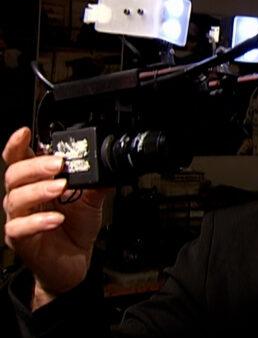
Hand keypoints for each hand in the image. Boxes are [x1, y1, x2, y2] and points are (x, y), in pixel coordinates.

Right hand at [3, 127, 108, 309]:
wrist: (75, 262)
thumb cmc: (76, 228)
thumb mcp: (91, 201)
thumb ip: (94, 183)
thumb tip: (106, 166)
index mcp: (36, 183)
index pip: (19, 160)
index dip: (17, 145)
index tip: (26, 132)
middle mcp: (23, 198)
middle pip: (14, 175)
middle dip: (35, 166)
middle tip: (58, 165)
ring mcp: (20, 219)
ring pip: (15, 199)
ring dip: (39, 190)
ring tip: (60, 188)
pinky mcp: (21, 240)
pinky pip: (20, 228)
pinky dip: (38, 221)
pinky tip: (55, 218)